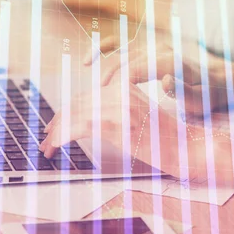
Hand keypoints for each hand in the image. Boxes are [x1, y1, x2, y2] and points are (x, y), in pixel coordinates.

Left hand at [39, 79, 233, 181]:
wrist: (188, 147)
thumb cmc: (167, 138)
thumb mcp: (139, 115)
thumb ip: (115, 110)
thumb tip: (86, 119)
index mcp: (124, 86)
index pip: (85, 96)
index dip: (65, 112)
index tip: (54, 126)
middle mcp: (120, 91)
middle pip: (77, 104)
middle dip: (57, 123)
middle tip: (45, 139)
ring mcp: (118, 105)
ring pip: (74, 115)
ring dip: (55, 133)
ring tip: (46, 147)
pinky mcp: (117, 122)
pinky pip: (79, 127)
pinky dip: (62, 137)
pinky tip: (55, 146)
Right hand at [85, 34, 229, 113]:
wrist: (217, 81)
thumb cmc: (207, 97)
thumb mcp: (200, 101)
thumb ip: (182, 92)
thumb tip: (163, 79)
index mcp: (169, 62)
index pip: (135, 71)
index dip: (117, 85)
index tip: (105, 101)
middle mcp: (160, 50)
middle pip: (125, 61)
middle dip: (107, 78)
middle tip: (94, 97)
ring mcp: (154, 46)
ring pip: (121, 49)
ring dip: (102, 58)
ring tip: (85, 66)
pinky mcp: (150, 48)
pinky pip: (124, 44)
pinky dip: (107, 46)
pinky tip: (91, 56)